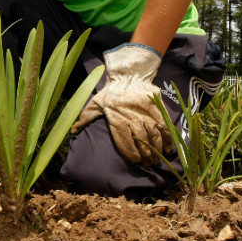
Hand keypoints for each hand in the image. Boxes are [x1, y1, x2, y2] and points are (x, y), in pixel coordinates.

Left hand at [72, 43, 169, 165]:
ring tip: (157, 160)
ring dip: (157, 149)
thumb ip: (85, 117)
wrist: (130, 74)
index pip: (124, 139)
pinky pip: (164, 126)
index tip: (136, 161)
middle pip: (142, 140)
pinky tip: (168, 148)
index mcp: (117, 118)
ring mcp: (147, 114)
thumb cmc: (111, 92)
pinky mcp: (157, 110)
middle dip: (146, 155)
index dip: (131, 152)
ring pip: (154, 135)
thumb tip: (73, 131)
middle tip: (148, 165)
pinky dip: (168, 138)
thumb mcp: (95, 102)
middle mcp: (133, 117)